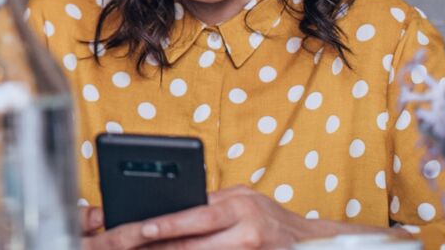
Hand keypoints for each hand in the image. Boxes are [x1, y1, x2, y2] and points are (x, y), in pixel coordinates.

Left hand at [81, 185, 398, 248]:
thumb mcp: (244, 199)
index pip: (192, 216)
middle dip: (160, 247)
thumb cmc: (270, 217)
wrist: (312, 242)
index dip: (162, 226)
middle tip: (132, 246)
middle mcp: (247, 230)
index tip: (137, 230)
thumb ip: (212, 203)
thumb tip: (171, 206)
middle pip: (192, 245)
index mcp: (239, 205)